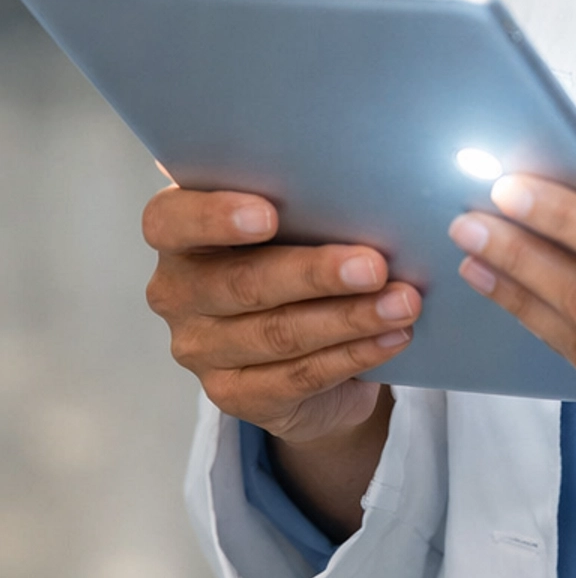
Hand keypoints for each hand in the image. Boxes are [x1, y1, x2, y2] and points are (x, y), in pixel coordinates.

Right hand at [143, 183, 420, 446]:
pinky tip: (391, 337)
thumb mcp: (293, 221)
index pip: (170, 221)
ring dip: (349, 317)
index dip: (215, 217)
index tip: (269, 214)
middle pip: (242, 283)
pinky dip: (353, 354)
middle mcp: (179, 292)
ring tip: (403, 303)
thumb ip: (305, 199)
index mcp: (179, 234)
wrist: (302, 342)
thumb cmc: (296, 253)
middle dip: (315, 274)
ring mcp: (201, 350)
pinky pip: (298, 376)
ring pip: (277, 334)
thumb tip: (367, 181)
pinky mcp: (234, 396)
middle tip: (375, 265)